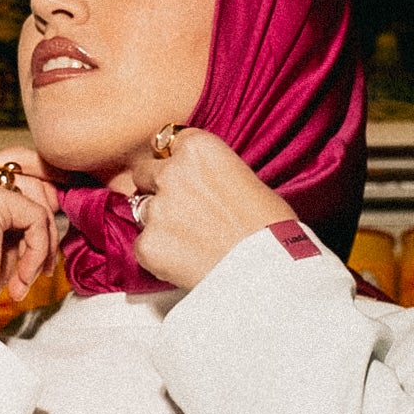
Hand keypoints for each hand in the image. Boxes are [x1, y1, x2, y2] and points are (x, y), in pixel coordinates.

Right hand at [0, 149, 62, 321]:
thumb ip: (18, 212)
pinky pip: (37, 218)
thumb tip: (58, 193)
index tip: (61, 215)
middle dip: (45, 223)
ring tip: (25, 279)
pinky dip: (38, 253)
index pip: (15, 163)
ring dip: (42, 245)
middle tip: (38, 266)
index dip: (46, 187)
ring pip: (38, 200)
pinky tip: (20, 281)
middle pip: (32, 178)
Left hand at [123, 127, 290, 291]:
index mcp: (198, 148)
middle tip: (181, 210)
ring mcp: (155, 209)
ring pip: (142, 210)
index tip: (181, 175)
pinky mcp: (146, 245)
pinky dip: (158, 254)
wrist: (268, 272)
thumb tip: (203, 183)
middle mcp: (170, 172)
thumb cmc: (271, 228)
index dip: (173, 160)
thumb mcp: (247, 179)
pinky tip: (185, 262)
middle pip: (144, 172)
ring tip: (190, 241)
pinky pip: (143, 246)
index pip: (167, 141)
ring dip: (158, 222)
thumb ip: (214, 172)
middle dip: (156, 188)